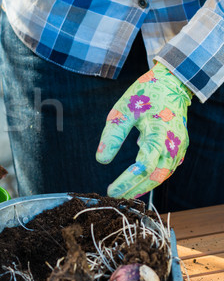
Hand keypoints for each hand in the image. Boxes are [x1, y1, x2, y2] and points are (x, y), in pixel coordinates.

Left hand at [96, 62, 192, 198]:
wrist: (171, 84)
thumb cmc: (145, 95)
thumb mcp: (123, 110)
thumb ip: (112, 135)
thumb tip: (101, 160)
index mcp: (160, 133)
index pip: (144, 165)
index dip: (127, 180)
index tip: (110, 190)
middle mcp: (174, 144)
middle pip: (156, 175)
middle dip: (135, 188)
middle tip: (115, 197)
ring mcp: (179, 147)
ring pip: (163, 175)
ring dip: (144, 186)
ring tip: (123, 193)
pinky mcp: (179, 148)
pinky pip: (167, 169)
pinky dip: (153, 178)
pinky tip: (137, 182)